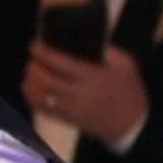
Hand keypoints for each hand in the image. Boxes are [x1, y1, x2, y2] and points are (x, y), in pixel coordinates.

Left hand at [24, 41, 148, 142]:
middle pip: (46, 80)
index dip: (44, 53)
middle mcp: (79, 93)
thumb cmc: (128, 90)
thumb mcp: (126, 65)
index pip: (62, 63)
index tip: (35, 45)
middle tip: (32, 58)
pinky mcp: (66, 119)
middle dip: (34, 67)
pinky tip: (30, 87)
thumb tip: (88, 39)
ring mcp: (70, 108)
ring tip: (30, 71)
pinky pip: (43, 109)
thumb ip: (108, 51)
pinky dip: (32, 97)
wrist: (131, 123)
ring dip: (30, 82)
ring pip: (42, 95)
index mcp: (93, 76)